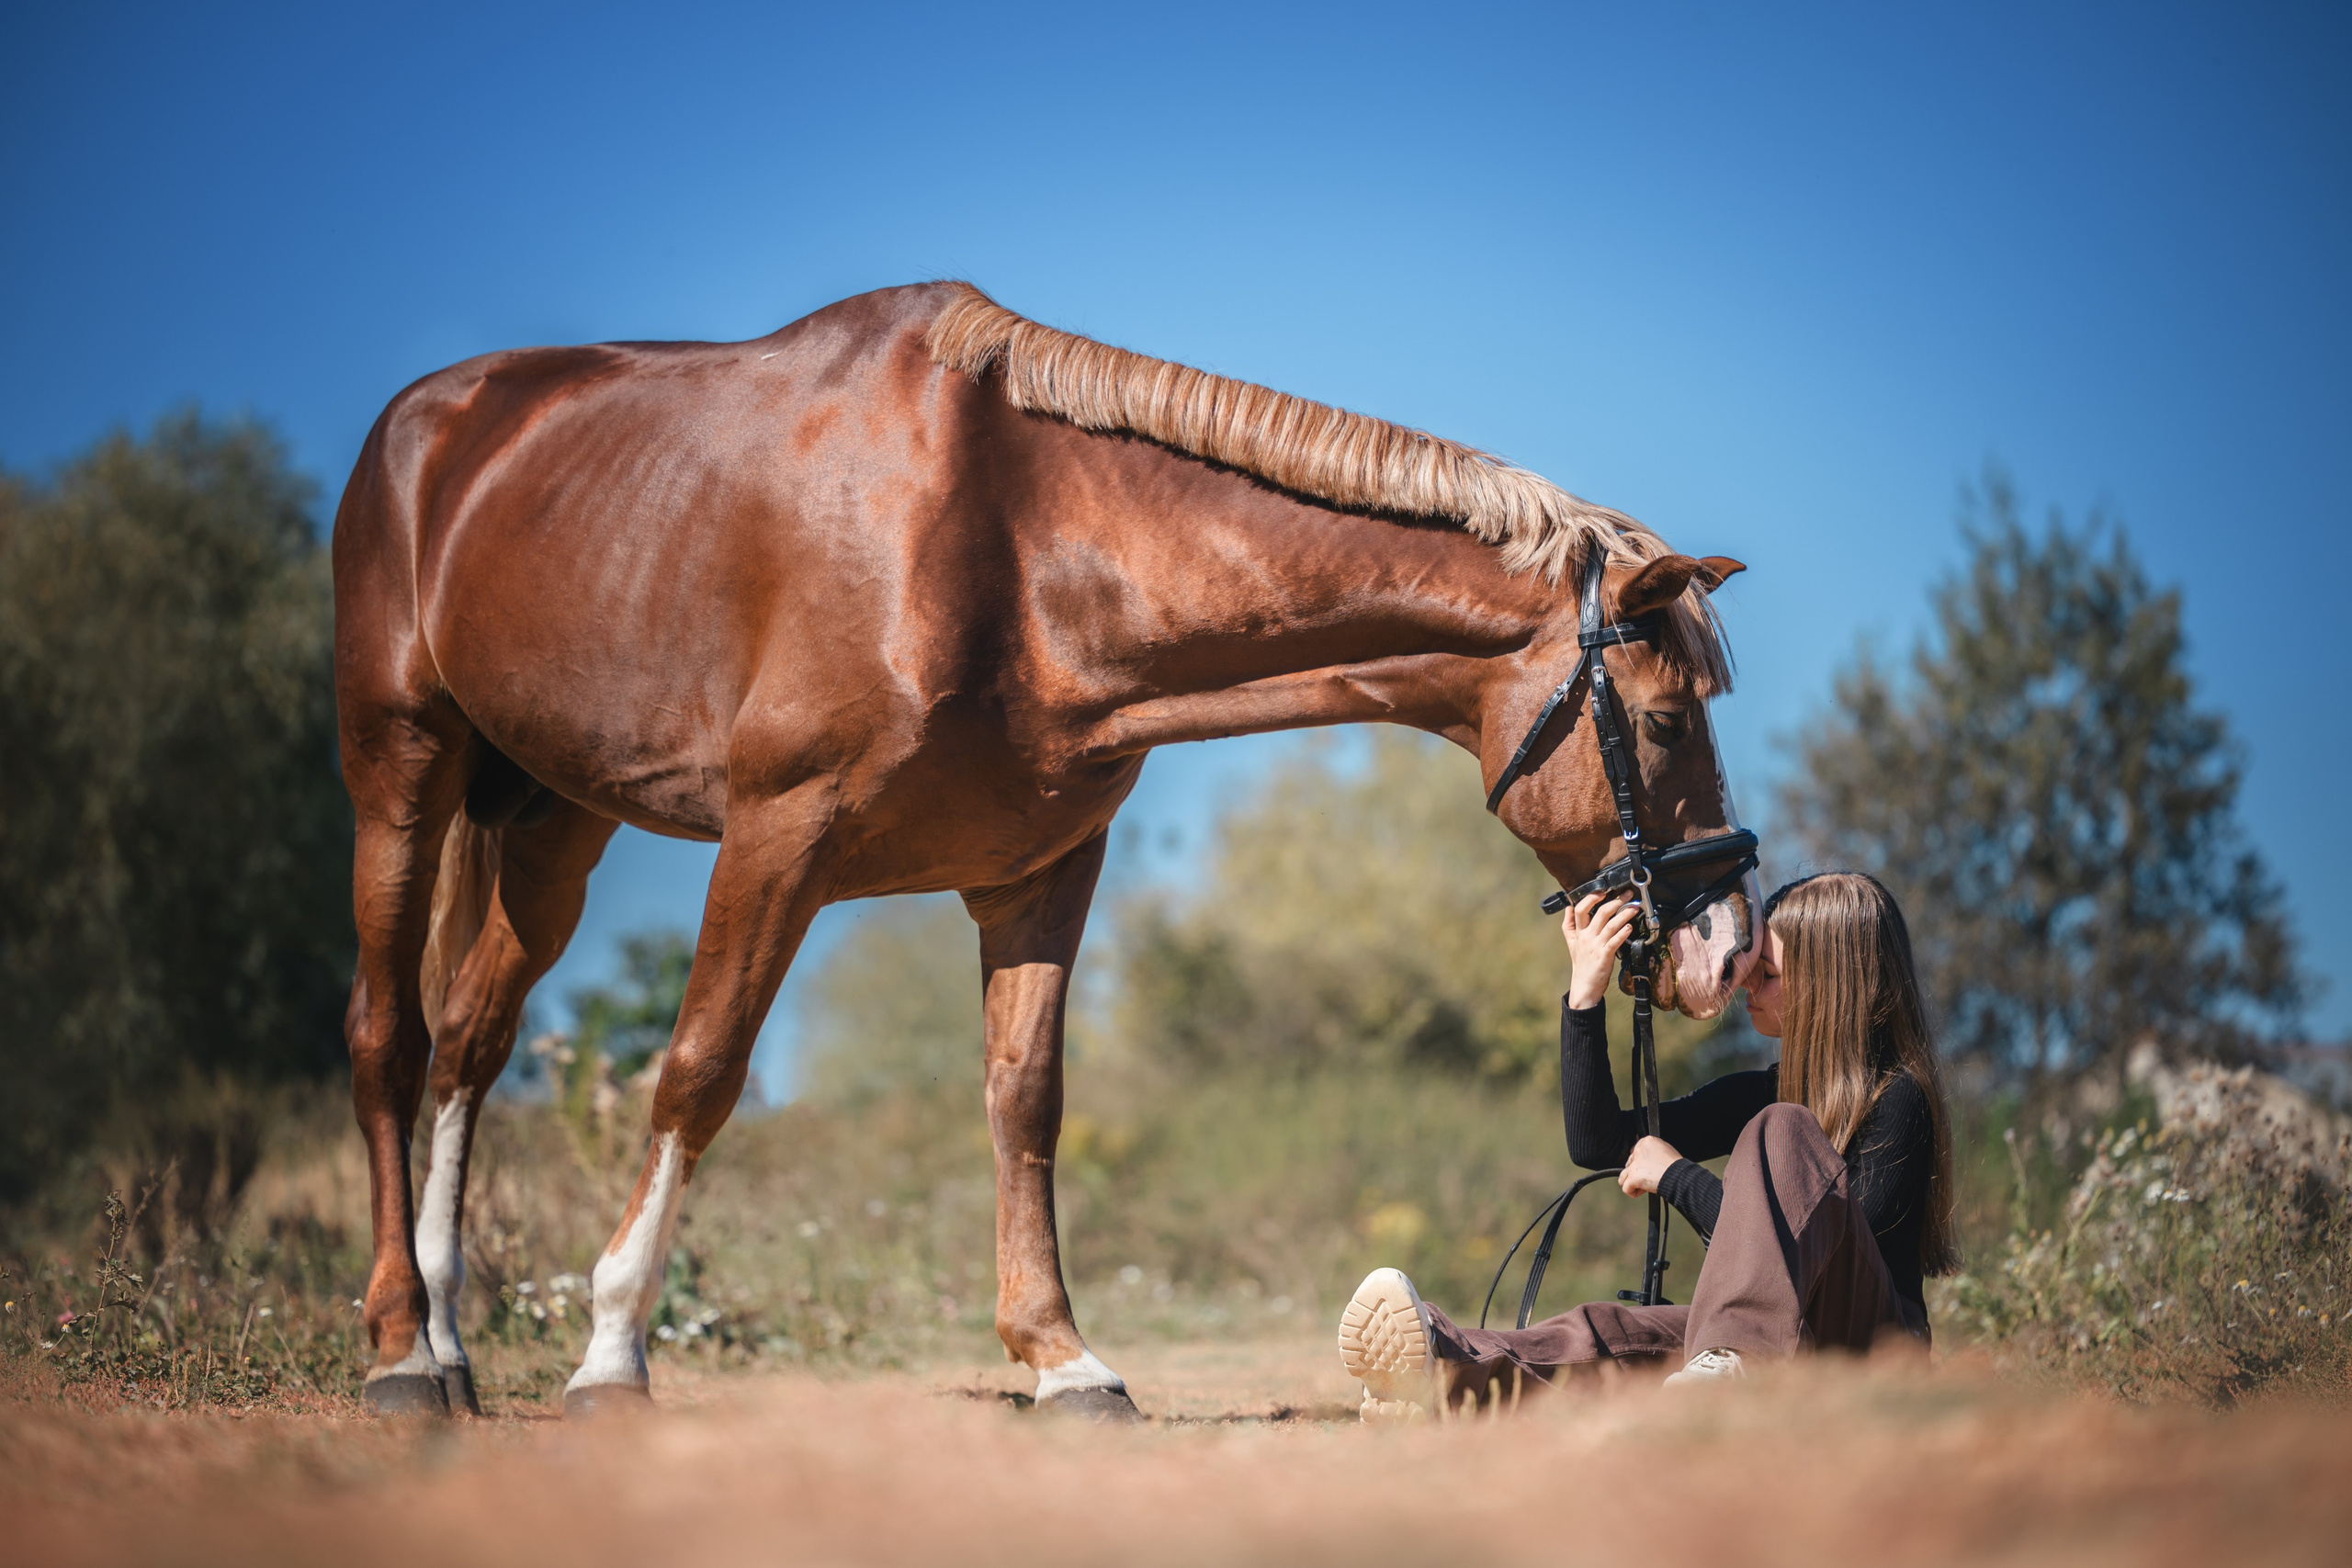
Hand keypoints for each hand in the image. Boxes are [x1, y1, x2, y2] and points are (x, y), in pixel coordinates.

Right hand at [1561, 893, 1637, 1009]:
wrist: (1584, 986)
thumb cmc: (1581, 964)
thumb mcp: (1571, 943)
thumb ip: (1569, 924)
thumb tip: (1567, 907)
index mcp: (1578, 932)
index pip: (1580, 910)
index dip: (1590, 898)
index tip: (1603, 891)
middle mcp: (1586, 937)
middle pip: (1600, 913)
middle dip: (1615, 901)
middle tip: (1627, 894)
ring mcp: (1596, 946)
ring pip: (1611, 925)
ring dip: (1624, 914)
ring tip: (1634, 907)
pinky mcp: (1605, 955)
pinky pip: (1615, 941)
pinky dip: (1623, 932)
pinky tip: (1629, 926)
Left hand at [1618, 1135, 1680, 1196]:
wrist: (1680, 1177)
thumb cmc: (1677, 1167)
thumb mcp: (1666, 1151)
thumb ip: (1653, 1153)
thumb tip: (1646, 1159)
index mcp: (1647, 1141)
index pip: (1635, 1153)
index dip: (1641, 1164)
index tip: (1649, 1170)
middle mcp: (1639, 1151)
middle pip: (1629, 1164)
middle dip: (1637, 1173)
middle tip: (1650, 1178)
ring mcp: (1635, 1165)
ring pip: (1623, 1176)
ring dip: (1632, 1183)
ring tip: (1645, 1185)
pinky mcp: (1633, 1177)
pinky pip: (1625, 1188)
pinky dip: (1633, 1193)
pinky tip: (1644, 1191)